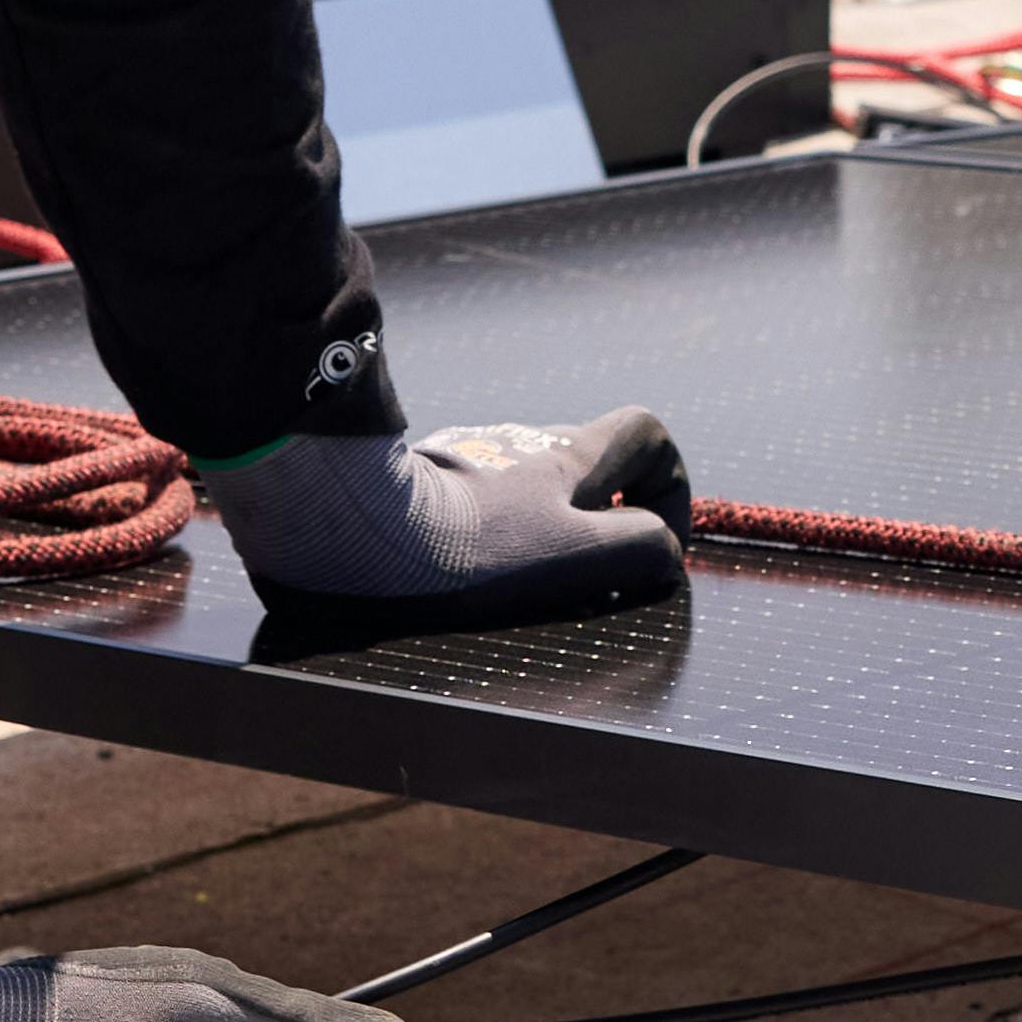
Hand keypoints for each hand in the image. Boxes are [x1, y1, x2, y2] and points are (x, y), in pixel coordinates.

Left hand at [206, 409, 691, 648]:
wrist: (353, 533)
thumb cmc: (470, 553)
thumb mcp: (576, 557)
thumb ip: (638, 551)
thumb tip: (663, 555)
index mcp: (566, 457)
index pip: (645, 434)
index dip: (668, 485)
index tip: (653, 543)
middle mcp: (521, 444)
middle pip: (586, 465)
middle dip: (599, 520)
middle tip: (584, 581)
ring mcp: (468, 458)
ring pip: (527, 484)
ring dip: (541, 529)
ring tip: (518, 587)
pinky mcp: (418, 481)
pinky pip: (473, 500)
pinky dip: (484, 532)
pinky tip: (458, 572)